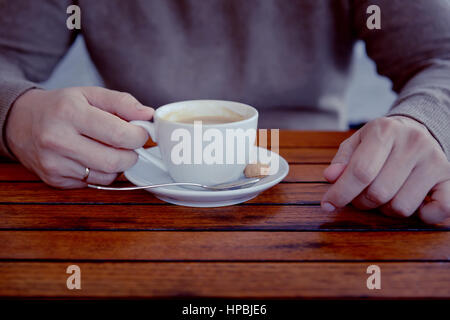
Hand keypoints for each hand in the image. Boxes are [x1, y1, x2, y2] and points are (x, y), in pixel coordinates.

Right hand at [5, 87, 153, 187]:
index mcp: (69, 113)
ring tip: (109, 149)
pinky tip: (93, 158)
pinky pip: (93, 183)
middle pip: (115, 161)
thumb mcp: (90, 94)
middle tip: (129, 145)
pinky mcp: (54, 180)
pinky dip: (101, 173)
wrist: (20, 122)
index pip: (119, 135)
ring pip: (107, 176)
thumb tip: (148, 115)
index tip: (140, 132)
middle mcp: (58, 140)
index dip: (139, 136)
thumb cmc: (60, 107)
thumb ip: (122, 102)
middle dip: (132, 154)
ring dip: (118, 165)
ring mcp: (54, 164)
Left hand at [321, 116, 449, 223]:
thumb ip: (341, 161)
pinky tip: (413, 204)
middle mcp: (413, 143)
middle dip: (362, 203)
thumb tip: (330, 178)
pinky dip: (423, 216)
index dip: (340, 194)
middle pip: (378, 193)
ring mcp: (435, 160)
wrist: (417, 130)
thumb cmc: (380, 142)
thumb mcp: (356, 143)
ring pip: (401, 207)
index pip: (360, 172)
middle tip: (359, 197)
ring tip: (384, 196)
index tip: (328, 205)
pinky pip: (439, 211)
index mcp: (384, 131)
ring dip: (386, 210)